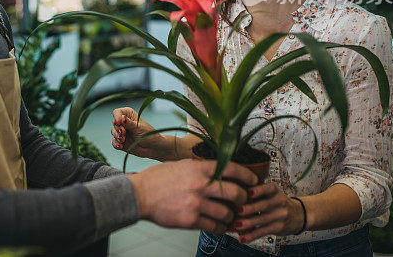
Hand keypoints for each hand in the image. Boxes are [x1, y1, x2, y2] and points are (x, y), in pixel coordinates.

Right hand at [111, 107, 171, 160]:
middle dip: (118, 129)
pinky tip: (120, 146)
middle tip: (124, 133)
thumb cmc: (149, 135)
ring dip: (117, 136)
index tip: (118, 123)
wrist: (154, 148)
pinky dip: (116, 144)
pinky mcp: (121, 142)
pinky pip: (114, 142)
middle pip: (114, 123)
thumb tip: (122, 117)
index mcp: (129, 115)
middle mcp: (124, 123)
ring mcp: (122, 133)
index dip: (116, 117)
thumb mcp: (139, 128)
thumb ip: (129, 123)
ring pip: (113, 132)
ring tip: (123, 140)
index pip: (118, 113)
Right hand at [128, 159, 256, 232]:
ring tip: (229, 216)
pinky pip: (215, 227)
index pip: (232, 168)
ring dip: (232, 217)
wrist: (139, 194)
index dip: (247, 175)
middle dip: (243, 199)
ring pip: (228, 213)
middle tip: (242, 202)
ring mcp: (196, 203)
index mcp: (198, 167)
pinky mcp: (191, 220)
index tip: (253, 181)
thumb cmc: (158, 179)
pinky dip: (221, 228)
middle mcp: (200, 184)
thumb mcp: (180, 165)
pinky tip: (219, 226)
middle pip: (236, 193)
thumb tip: (218, 171)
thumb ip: (199, 169)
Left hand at [233, 183, 305, 242]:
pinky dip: (252, 235)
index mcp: (275, 190)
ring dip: (249, 223)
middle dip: (250, 208)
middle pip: (265, 205)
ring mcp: (280, 215)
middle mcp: (279, 202)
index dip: (259, 190)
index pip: (269, 188)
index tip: (248, 192)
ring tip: (237, 225)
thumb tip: (233, 195)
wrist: (298, 215)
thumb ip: (256, 192)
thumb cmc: (276, 202)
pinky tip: (243, 238)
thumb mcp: (270, 193)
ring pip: (263, 220)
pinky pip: (264, 232)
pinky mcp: (278, 227)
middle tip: (237, 210)